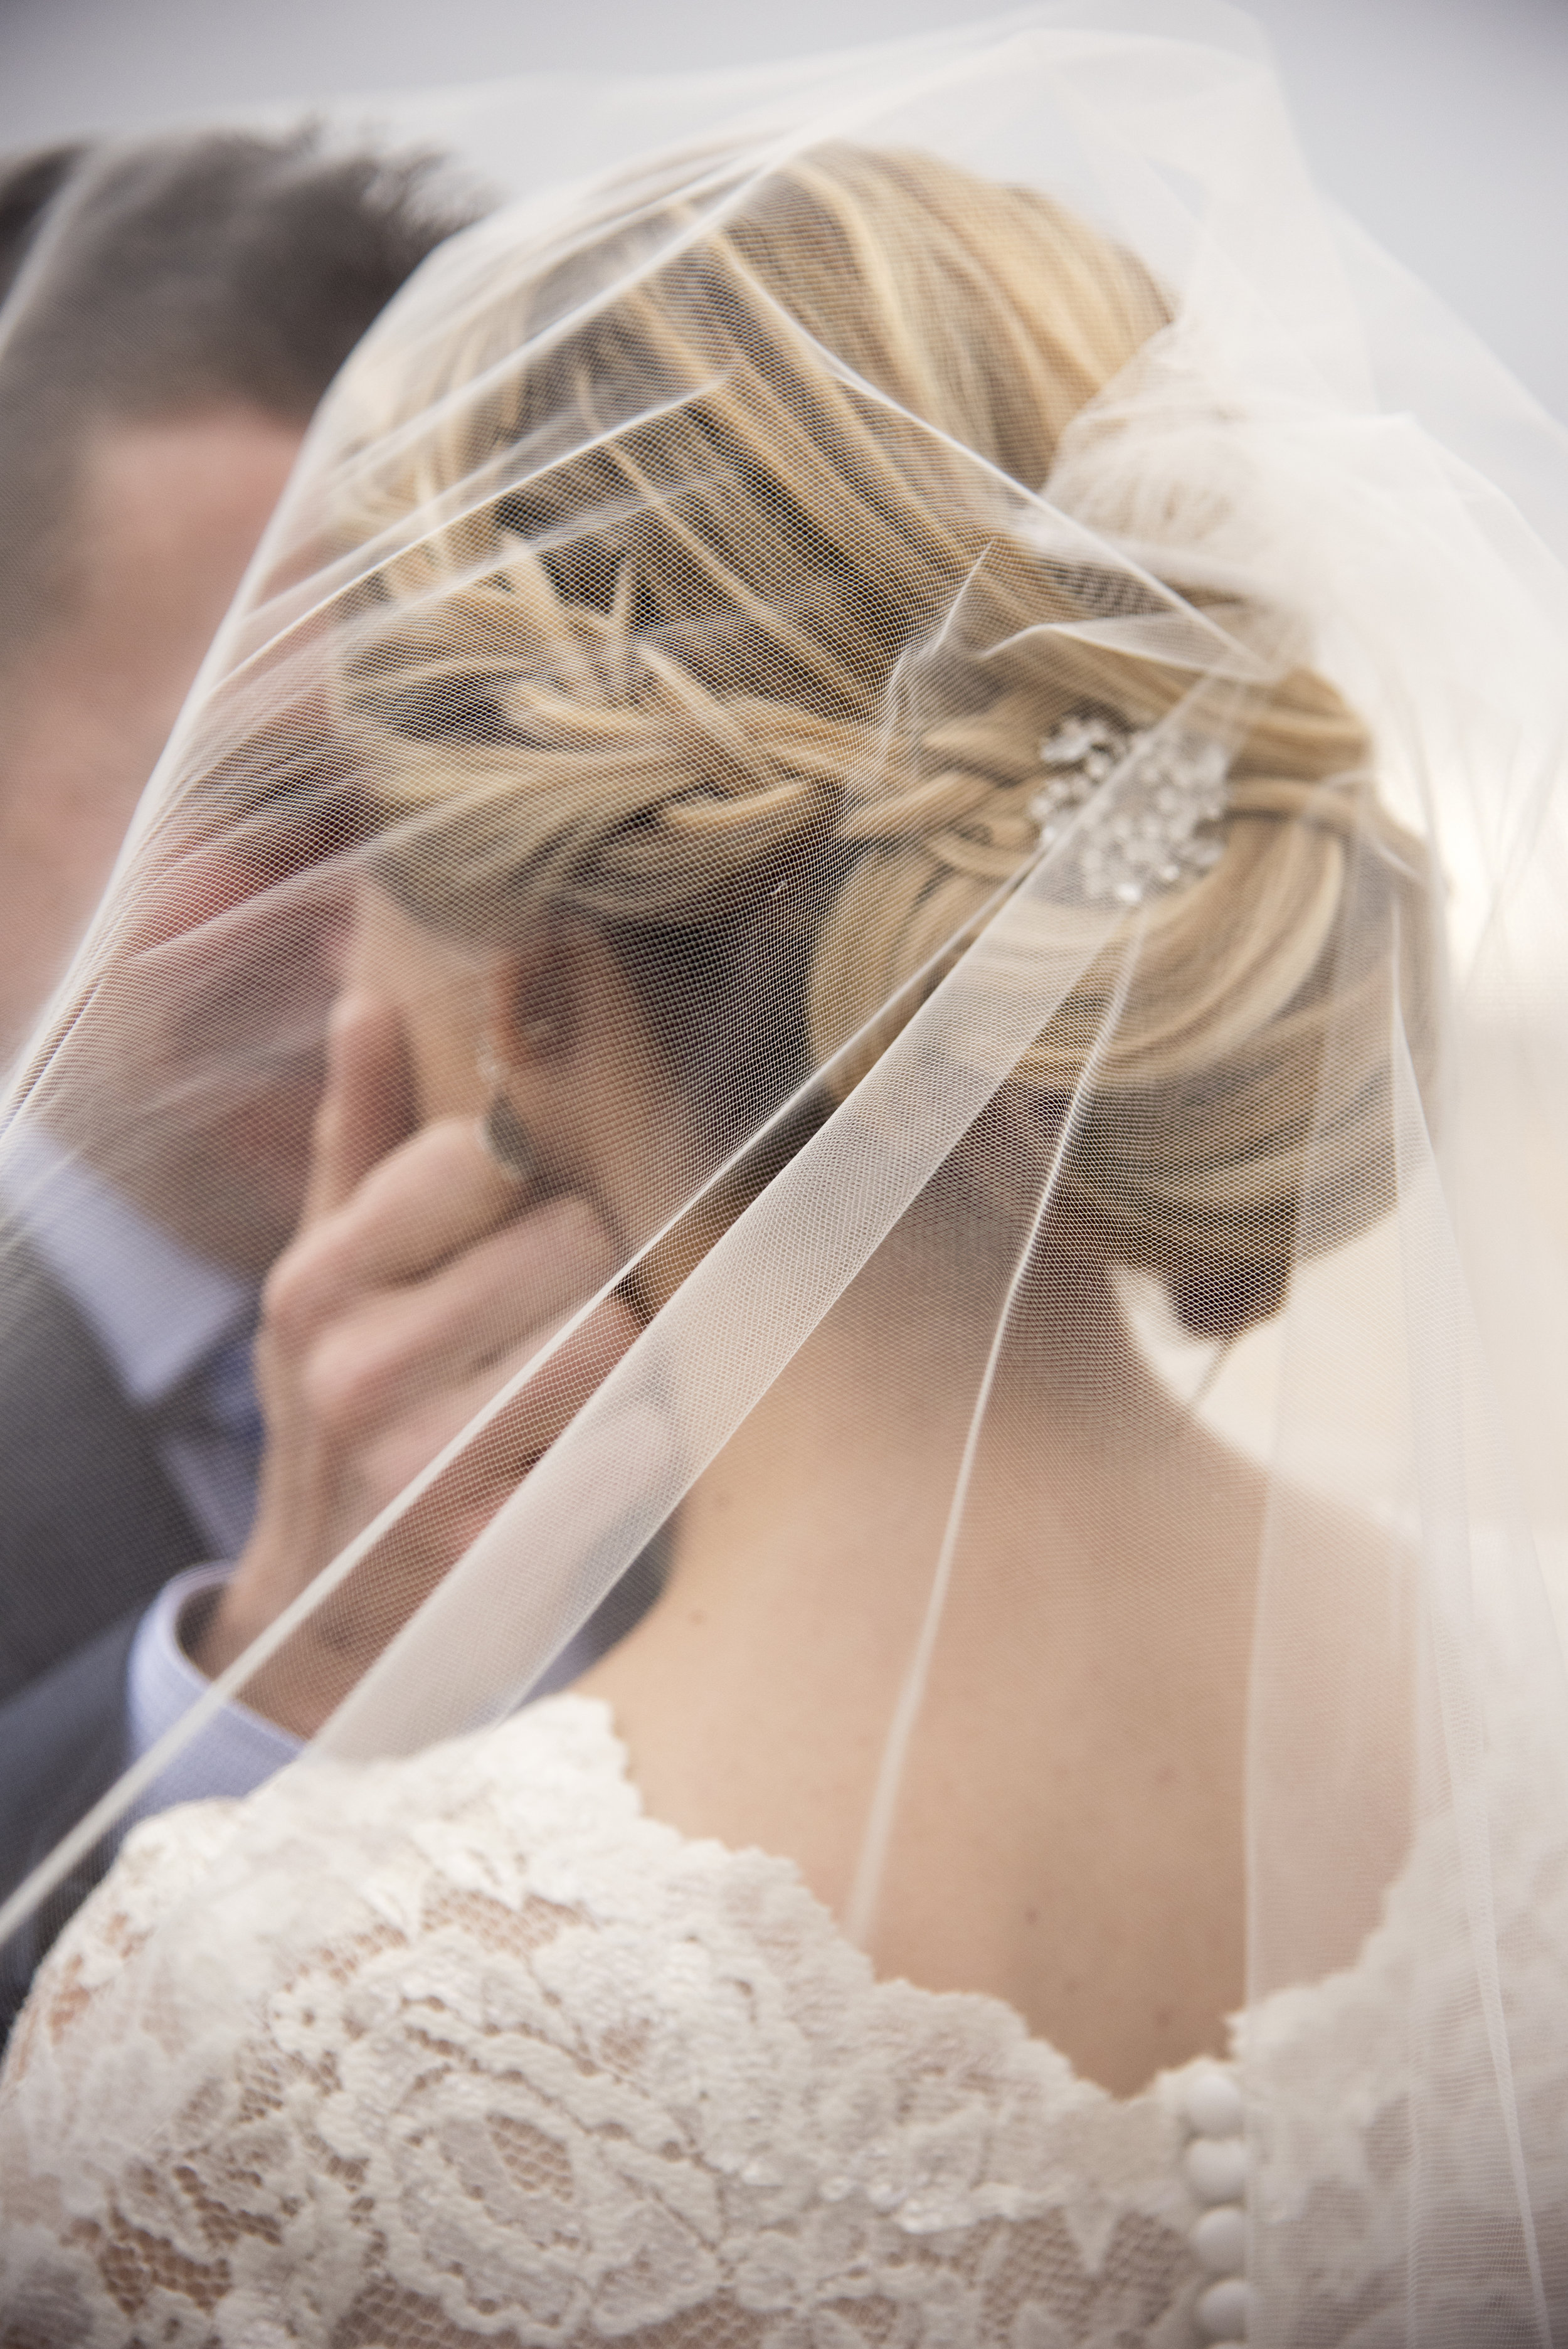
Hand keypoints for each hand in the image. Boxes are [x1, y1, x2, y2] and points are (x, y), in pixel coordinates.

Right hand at [194, 991, 637, 1733]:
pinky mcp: (498, 1550)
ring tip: (562, 1401)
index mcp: (317, 1280)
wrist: (326, 1633)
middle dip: (583, 1278)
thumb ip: (358, 1138)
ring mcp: (421, 1464)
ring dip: (617, 1366)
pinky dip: (632, 1450)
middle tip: (544, 1333)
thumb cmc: (352, 1422)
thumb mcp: (328, 1284)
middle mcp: (356, 1365)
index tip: (513, 1235)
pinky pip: (634, 1442)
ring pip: (616, 1334)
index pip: (484, 1154)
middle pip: (572, 1236)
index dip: (529, 1186)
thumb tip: (365, 992)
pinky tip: (580, 1470)